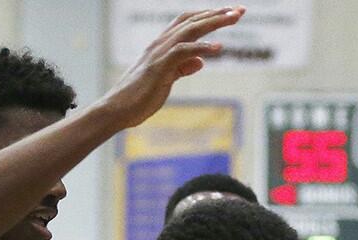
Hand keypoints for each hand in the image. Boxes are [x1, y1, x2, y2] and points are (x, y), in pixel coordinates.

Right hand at [95, 7, 244, 128]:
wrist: (116, 110)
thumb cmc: (138, 98)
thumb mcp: (166, 80)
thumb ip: (182, 68)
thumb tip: (201, 61)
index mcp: (162, 45)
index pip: (188, 22)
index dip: (209, 16)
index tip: (231, 14)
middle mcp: (160, 44)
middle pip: (193, 20)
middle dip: (218, 13)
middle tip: (241, 10)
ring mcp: (159, 54)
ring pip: (189, 30)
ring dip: (214, 22)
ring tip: (234, 19)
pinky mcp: (159, 67)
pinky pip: (182, 51)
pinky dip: (201, 47)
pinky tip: (218, 48)